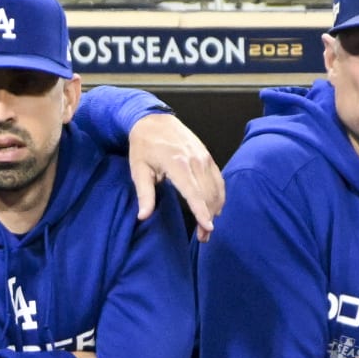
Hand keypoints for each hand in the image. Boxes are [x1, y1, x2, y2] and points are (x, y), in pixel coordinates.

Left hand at [128, 113, 223, 241]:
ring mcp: (204, 157)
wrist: (154, 120)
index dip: (201, 212)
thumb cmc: (143, 146)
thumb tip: (143, 216)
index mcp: (177, 164)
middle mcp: (195, 160)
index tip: (207, 228)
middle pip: (207, 195)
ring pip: (216, 189)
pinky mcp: (208, 156)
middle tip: (203, 237)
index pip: (193, 193)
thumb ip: (144, 194)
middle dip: (208, 218)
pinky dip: (219, 196)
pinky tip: (216, 208)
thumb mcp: (139, 169)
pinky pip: (218, 180)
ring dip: (215, 210)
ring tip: (208, 227)